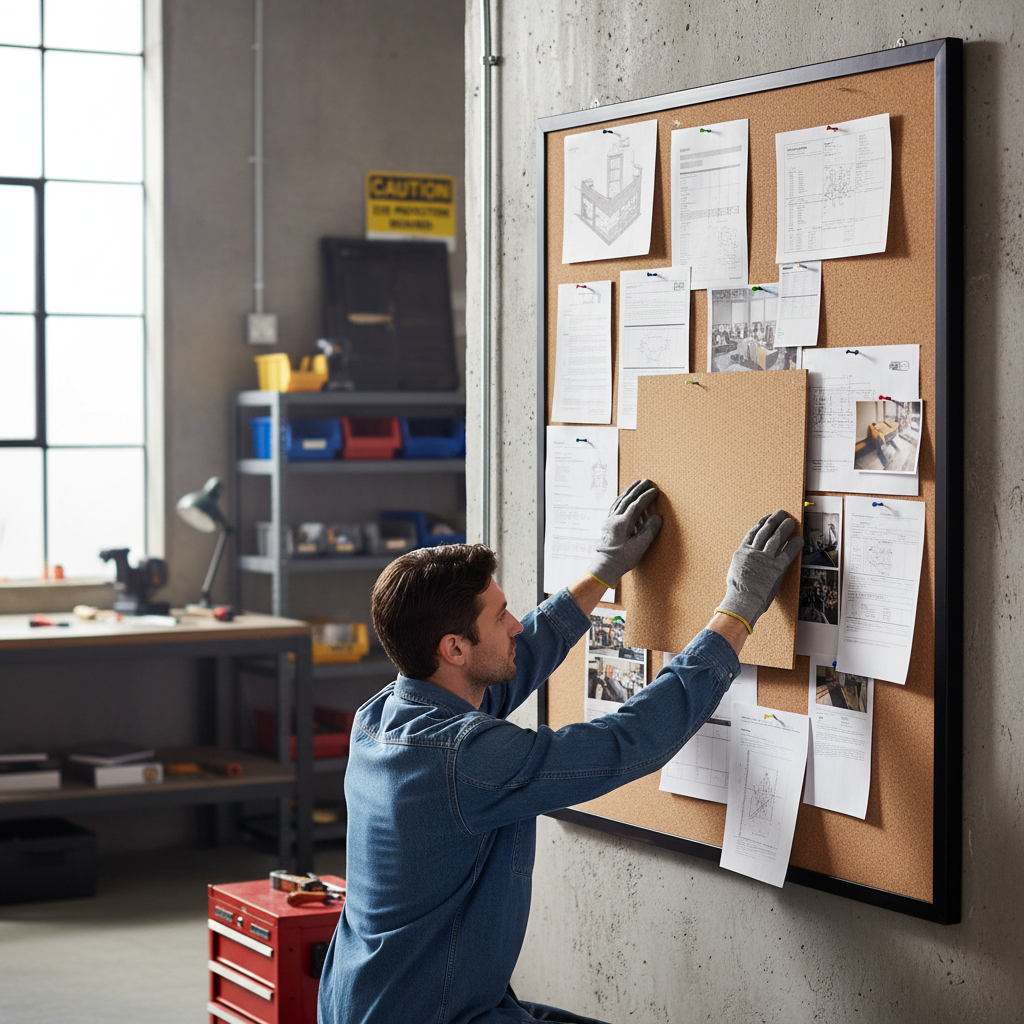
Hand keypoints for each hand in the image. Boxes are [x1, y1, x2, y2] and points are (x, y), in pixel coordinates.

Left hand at [585, 479, 662, 588]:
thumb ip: (649, 531)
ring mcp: (610, 520)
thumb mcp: (639, 547)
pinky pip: (615, 506)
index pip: (636, 505)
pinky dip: (622, 498)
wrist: (605, 567)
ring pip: (620, 501)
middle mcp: (614, 519)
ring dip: (629, 491)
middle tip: (647, 480)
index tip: (655, 490)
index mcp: (622, 524)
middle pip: (627, 499)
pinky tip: (625, 496)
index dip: (646, 497)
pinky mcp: (608, 524)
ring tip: (637, 483)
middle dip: (638, 489)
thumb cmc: (623, 559)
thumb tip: (658, 516)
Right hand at [716, 509, 800, 633]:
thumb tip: (746, 556)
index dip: (762, 522)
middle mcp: (753, 552)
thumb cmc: (737, 590)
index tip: (768, 516)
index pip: (753, 532)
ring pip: (776, 537)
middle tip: (782, 513)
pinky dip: (794, 545)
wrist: (743, 602)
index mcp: (741, 552)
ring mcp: (765, 560)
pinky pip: (788, 553)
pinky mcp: (777, 568)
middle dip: (775, 519)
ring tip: (790, 521)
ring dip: (785, 527)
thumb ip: (742, 561)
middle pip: (765, 530)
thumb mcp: (734, 571)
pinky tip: (799, 539)